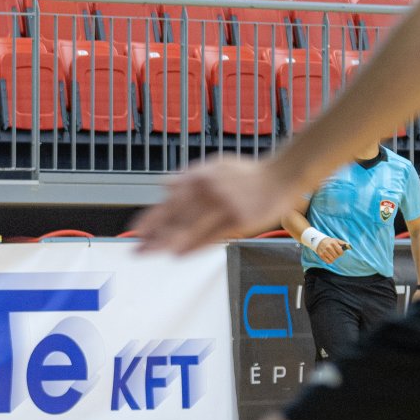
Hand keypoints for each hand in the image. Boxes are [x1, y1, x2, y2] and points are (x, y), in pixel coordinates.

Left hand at [133, 155, 302, 254]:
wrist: (282, 175)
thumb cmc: (249, 173)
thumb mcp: (216, 165)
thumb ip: (189, 176)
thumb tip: (164, 184)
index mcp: (201, 178)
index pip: (169, 201)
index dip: (151, 218)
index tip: (137, 230)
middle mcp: (210, 192)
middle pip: (175, 219)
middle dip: (154, 236)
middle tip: (138, 250)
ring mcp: (224, 207)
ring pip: (190, 230)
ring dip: (169, 244)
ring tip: (153, 254)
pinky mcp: (239, 221)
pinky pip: (211, 238)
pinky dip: (193, 247)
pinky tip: (179, 254)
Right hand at [314, 236, 348, 262]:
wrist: (320, 241)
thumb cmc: (330, 242)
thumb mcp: (337, 240)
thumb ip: (344, 243)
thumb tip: (350, 247)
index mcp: (333, 243)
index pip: (340, 252)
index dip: (341, 253)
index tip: (339, 251)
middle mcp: (328, 247)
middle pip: (336, 256)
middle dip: (337, 255)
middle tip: (335, 253)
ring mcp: (324, 251)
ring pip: (332, 259)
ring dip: (333, 258)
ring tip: (332, 255)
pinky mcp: (321, 255)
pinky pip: (328, 262)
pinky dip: (330, 261)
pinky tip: (329, 257)